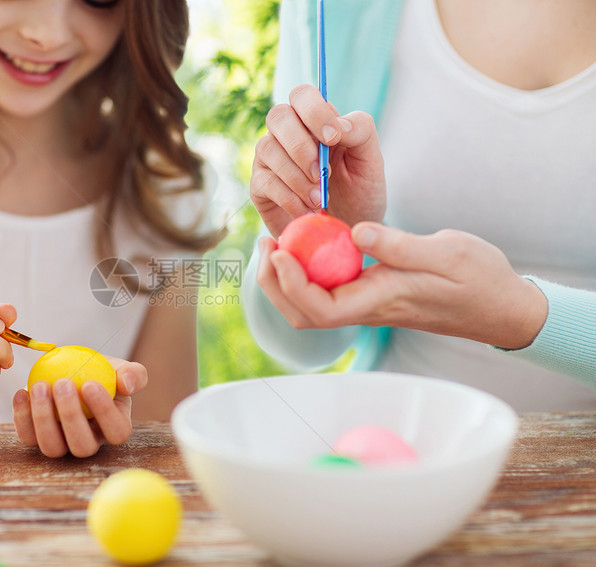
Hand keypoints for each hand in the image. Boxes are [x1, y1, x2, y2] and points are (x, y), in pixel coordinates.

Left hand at [12, 358, 148, 457]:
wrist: (73, 372)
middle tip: (63, 383)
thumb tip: (128, 384)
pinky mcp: (37, 440)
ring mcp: (62, 445)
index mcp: (115, 429)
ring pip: (52, 448)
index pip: (117, 431)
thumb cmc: (101, 372)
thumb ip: (133, 374)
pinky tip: (22, 392)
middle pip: (83, 446)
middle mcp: (89, 443)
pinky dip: (22, 416)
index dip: (104, 412)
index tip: (90, 384)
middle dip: (71, 416)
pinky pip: (28, 437)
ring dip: (43, 418)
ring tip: (40, 385)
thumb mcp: (121, 368)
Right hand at [251, 84, 386, 236]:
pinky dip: (289, 198)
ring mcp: (270, 160)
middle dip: (300, 145)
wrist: (346, 230)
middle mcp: (287, 134)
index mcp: (315, 121)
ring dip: (297, 176)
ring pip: (267, 148)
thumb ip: (361, 132)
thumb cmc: (358, 192)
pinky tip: (307, 211)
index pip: (302, 95)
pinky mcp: (260, 187)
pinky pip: (265, 182)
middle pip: (278, 116)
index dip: (314, 112)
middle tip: (323, 173)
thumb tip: (338, 125)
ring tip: (320, 199)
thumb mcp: (371, 161)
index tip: (333, 139)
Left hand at [258, 222, 547, 349]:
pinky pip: (326, 291)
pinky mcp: (369, 295)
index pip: (320, 308)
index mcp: (380, 302)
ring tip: (275, 242)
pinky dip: (305, 273)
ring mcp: (366, 305)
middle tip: (264, 243)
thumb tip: (354, 231)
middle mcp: (366, 309)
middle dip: (274, 284)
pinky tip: (303, 245)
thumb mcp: (446, 253)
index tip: (278, 249)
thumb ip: (398, 244)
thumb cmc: (479, 280)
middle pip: (303, 314)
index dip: (291, 283)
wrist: (500, 305)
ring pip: (310, 307)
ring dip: (284, 280)